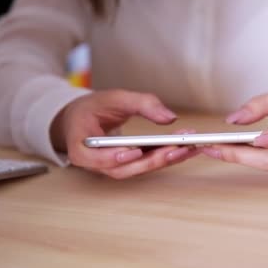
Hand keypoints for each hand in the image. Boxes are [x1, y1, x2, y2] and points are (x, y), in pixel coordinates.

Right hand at [51, 89, 198, 178]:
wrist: (84, 118)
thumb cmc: (93, 108)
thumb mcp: (114, 98)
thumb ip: (142, 104)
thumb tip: (170, 117)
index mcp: (80, 146)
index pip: (94, 158)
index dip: (114, 157)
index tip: (134, 151)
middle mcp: (95, 163)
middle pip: (123, 168)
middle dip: (153, 159)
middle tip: (177, 148)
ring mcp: (111, 167)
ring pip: (138, 169)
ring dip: (164, 160)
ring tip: (187, 147)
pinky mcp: (126, 166)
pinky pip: (145, 164)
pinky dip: (164, 156)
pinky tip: (184, 148)